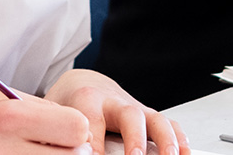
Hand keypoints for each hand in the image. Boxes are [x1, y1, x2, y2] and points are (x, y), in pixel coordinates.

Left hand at [45, 69, 189, 154]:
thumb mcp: (51, 115)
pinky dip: (180, 139)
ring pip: (155, 119)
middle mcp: (114, 101)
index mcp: (86, 99)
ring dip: (165, 141)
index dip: (91, 145)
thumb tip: (46, 150)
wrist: (83, 84)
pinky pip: (169, 124)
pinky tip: (186, 154)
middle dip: (134, 140)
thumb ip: (52, 134)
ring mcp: (134, 107)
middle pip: (129, 116)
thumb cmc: (66, 105)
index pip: (90, 122)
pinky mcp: (148, 115)